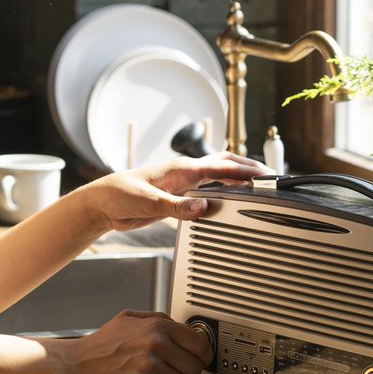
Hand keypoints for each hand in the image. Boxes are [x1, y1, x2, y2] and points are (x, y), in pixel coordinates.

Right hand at [50, 310, 212, 373]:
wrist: (77, 364)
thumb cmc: (103, 342)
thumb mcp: (130, 318)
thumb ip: (160, 319)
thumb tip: (187, 329)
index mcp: (158, 325)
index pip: (201, 343)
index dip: (201, 354)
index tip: (195, 358)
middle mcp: (157, 344)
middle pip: (195, 367)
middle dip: (184, 370)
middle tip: (167, 368)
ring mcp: (150, 366)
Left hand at [81, 153, 268, 231]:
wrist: (102, 204)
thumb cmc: (119, 195)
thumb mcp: (149, 202)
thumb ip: (176, 206)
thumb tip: (203, 207)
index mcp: (181, 169)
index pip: (221, 166)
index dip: (245, 170)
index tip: (266, 175)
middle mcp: (184, 173)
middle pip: (224, 165)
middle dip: (247, 169)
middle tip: (271, 178)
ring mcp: (182, 184)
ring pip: (217, 176)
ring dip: (237, 178)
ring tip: (258, 186)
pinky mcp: (177, 197)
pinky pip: (207, 191)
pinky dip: (223, 192)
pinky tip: (230, 200)